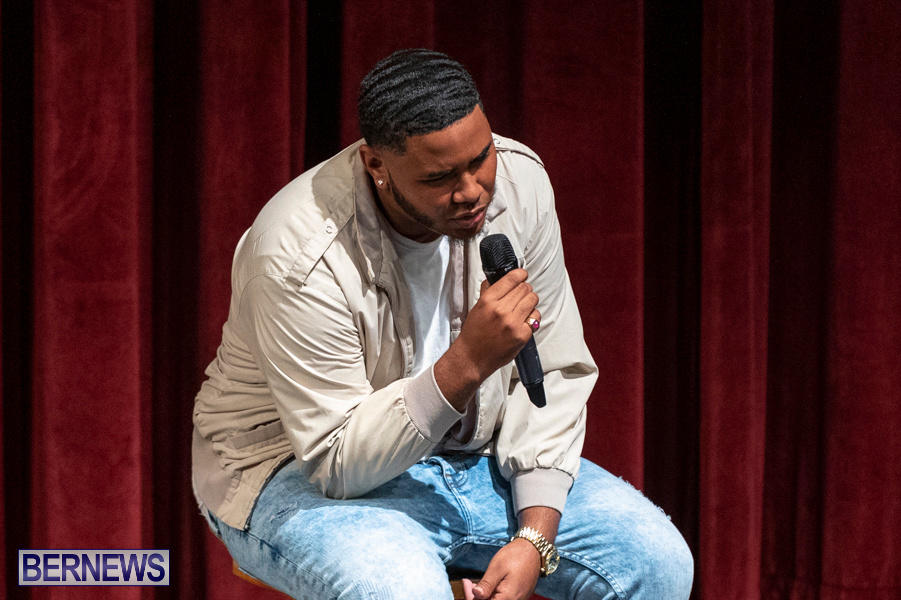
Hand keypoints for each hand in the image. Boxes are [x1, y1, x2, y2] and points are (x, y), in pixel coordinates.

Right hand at [435, 269, 538, 410]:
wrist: (472, 358)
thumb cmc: (473, 335)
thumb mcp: (476, 308)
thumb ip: (488, 292)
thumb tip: (497, 279)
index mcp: (488, 301)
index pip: (511, 279)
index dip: (520, 274)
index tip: (522, 275)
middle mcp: (501, 310)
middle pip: (524, 288)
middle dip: (525, 288)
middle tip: (522, 293)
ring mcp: (513, 323)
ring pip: (532, 300)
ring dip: (530, 300)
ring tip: (524, 305)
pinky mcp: (522, 335)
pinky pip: (536, 317)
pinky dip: (533, 316)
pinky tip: (525, 319)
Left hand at [462, 538, 540, 599]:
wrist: (533, 549)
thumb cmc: (515, 556)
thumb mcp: (497, 568)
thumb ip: (486, 584)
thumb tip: (474, 595)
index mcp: (508, 598)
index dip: (471, 597)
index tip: (465, 583)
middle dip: (476, 596)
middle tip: (467, 582)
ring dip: (484, 595)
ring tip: (475, 582)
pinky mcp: (519, 597)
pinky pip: (504, 598)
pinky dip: (493, 593)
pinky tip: (487, 584)